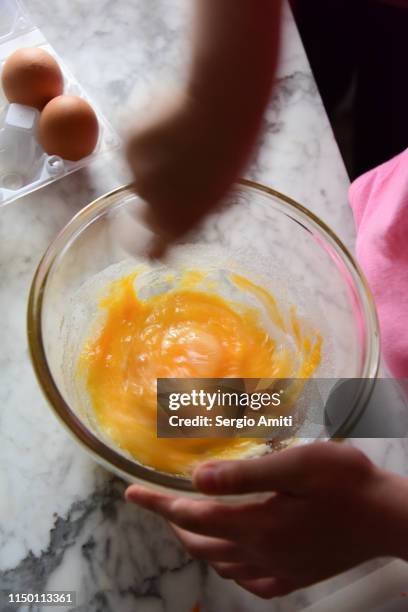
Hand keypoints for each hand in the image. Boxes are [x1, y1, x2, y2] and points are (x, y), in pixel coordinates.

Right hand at [126, 91, 244, 255]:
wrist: (218, 109)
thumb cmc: (230, 153)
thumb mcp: (222, 193)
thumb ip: (196, 211)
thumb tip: (181, 217)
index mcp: (178, 222)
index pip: (152, 250)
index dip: (149, 248)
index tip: (150, 246)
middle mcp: (153, 204)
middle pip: (144, 214)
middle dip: (156, 202)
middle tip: (175, 180)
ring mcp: (137, 174)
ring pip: (140, 176)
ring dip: (155, 167)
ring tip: (181, 143)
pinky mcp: (129, 146)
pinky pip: (135, 150)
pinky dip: (147, 142)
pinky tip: (169, 126)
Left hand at [126, 442, 404, 597]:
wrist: (388, 517)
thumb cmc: (345, 482)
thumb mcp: (295, 465)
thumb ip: (244, 474)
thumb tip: (197, 478)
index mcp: (257, 524)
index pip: (193, 515)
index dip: (158, 503)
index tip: (131, 492)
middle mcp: (261, 553)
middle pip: (201, 543)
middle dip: (173, 522)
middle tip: (158, 502)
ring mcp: (278, 570)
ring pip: (221, 562)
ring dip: (198, 541)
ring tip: (188, 521)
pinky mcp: (295, 577)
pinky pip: (248, 579)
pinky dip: (228, 565)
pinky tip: (233, 555)